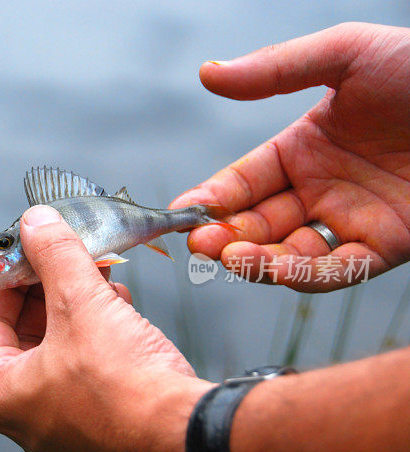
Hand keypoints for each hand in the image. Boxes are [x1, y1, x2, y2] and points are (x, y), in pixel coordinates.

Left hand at [0, 205, 212, 451]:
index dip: (4, 280)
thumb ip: (54, 255)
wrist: (188, 436)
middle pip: (23, 333)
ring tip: (100, 275)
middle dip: (49, 288)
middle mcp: (26, 415)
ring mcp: (64, 423)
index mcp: (2, 393)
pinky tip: (120, 306)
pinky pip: (87, 366)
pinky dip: (99, 333)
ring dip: (78, 306)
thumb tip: (35, 222)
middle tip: (66, 256)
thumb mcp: (81, 304)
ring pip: (60, 347)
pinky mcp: (100, 422)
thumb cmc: (124, 384)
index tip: (24, 254)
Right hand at [171, 23, 409, 291]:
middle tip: (201, 241)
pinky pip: (339, 270)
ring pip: (290, 254)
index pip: (243, 181)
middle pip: (258, 223)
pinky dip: (307, 276)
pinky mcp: (387, 245)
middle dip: (225, 236)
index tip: (184, 210)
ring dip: (257, 261)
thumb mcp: (346, 55)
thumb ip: (275, 69)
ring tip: (233, 256)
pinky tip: (280, 269)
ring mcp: (351, 220)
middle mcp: (320, 189)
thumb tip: (208, 73)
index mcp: (303, 148)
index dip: (212, 196)